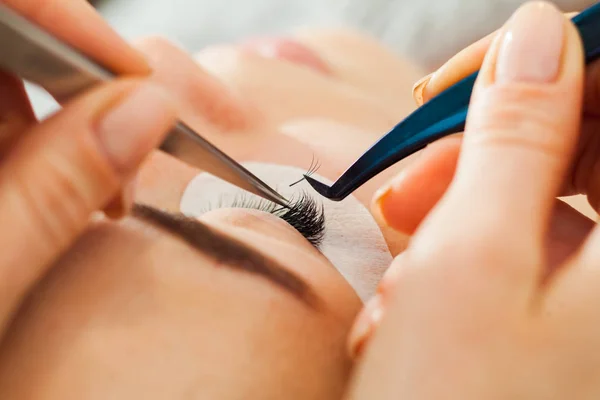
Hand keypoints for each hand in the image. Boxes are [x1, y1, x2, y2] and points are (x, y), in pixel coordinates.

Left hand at [0, 1, 175, 336]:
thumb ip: (57, 187)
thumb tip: (145, 115)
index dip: (64, 22)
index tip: (132, 77)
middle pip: (1, 39)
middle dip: (76, 88)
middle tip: (125, 149)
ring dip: (61, 125)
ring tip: (96, 191)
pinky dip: (33, 145)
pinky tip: (57, 189)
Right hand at [347, 2, 599, 398]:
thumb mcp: (472, 262)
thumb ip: (516, 136)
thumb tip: (538, 35)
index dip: (545, 64)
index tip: (454, 81)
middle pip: (582, 150)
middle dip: (480, 156)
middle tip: (405, 187)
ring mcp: (599, 303)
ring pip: (542, 206)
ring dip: (457, 218)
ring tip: (398, 270)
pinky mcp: (570, 327)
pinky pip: (525, 257)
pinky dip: (463, 261)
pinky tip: (413, 302)